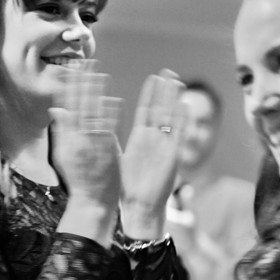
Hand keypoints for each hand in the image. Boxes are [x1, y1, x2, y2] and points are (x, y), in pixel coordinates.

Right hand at [50, 63, 121, 210]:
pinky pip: (107, 129)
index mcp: (66, 137)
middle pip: (79, 104)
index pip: (67, 105)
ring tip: (100, 74)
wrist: (93, 201)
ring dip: (96, 93)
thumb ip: (62, 130)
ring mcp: (92, 144)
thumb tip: (57, 109)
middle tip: (88, 63)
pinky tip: (113, 100)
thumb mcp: (63, 154)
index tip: (75, 70)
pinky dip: (109, 115)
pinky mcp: (106, 151)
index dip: (71, 85)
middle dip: (83, 82)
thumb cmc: (79, 178)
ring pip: (93, 113)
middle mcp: (77, 139)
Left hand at [120, 69, 185, 237]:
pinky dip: (183, 122)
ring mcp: (165, 147)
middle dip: (166, 92)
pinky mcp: (172, 157)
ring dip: (175, 101)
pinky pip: (178, 136)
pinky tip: (185, 107)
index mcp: (142, 139)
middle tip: (170, 73)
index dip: (151, 94)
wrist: (139, 206)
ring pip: (171, 119)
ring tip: (178, 83)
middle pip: (162, 110)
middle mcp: (155, 140)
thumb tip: (95, 123)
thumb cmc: (128, 186)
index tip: (154, 78)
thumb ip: (109, 138)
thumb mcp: (116, 157)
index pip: (147, 110)